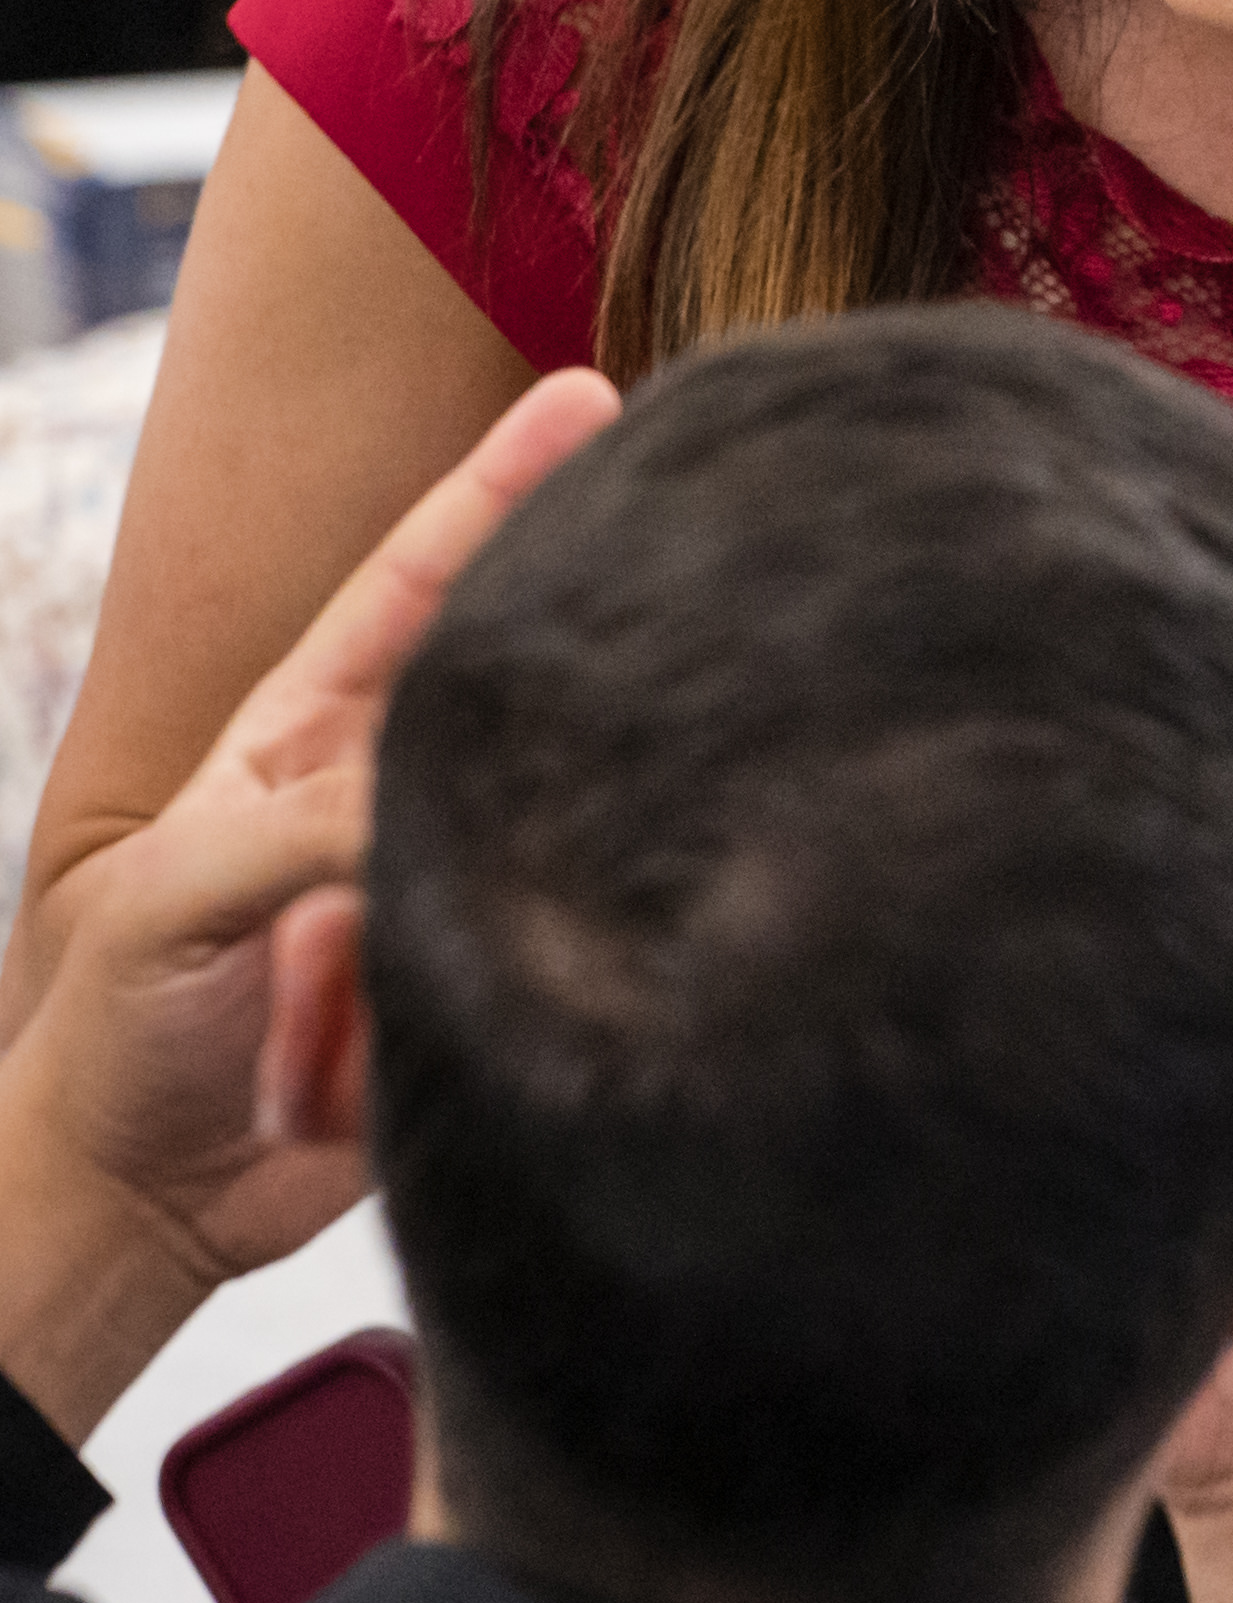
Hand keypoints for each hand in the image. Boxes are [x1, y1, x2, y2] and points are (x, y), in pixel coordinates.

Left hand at [0, 371, 615, 1439]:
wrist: (138, 1206)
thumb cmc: (116, 1033)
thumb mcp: (177, 894)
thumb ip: (309, 828)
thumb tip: (458, 802)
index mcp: (301, 737)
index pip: (419, 581)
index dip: (501, 485)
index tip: (590, 396)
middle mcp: (388, 789)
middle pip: (516, 657)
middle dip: (605, 570)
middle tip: (712, 489)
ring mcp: (447, 875)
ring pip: (566, 777)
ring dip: (638, 729)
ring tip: (745, 648)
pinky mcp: (493, 972)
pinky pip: (581, 908)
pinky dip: (636, 875)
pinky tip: (715, 824)